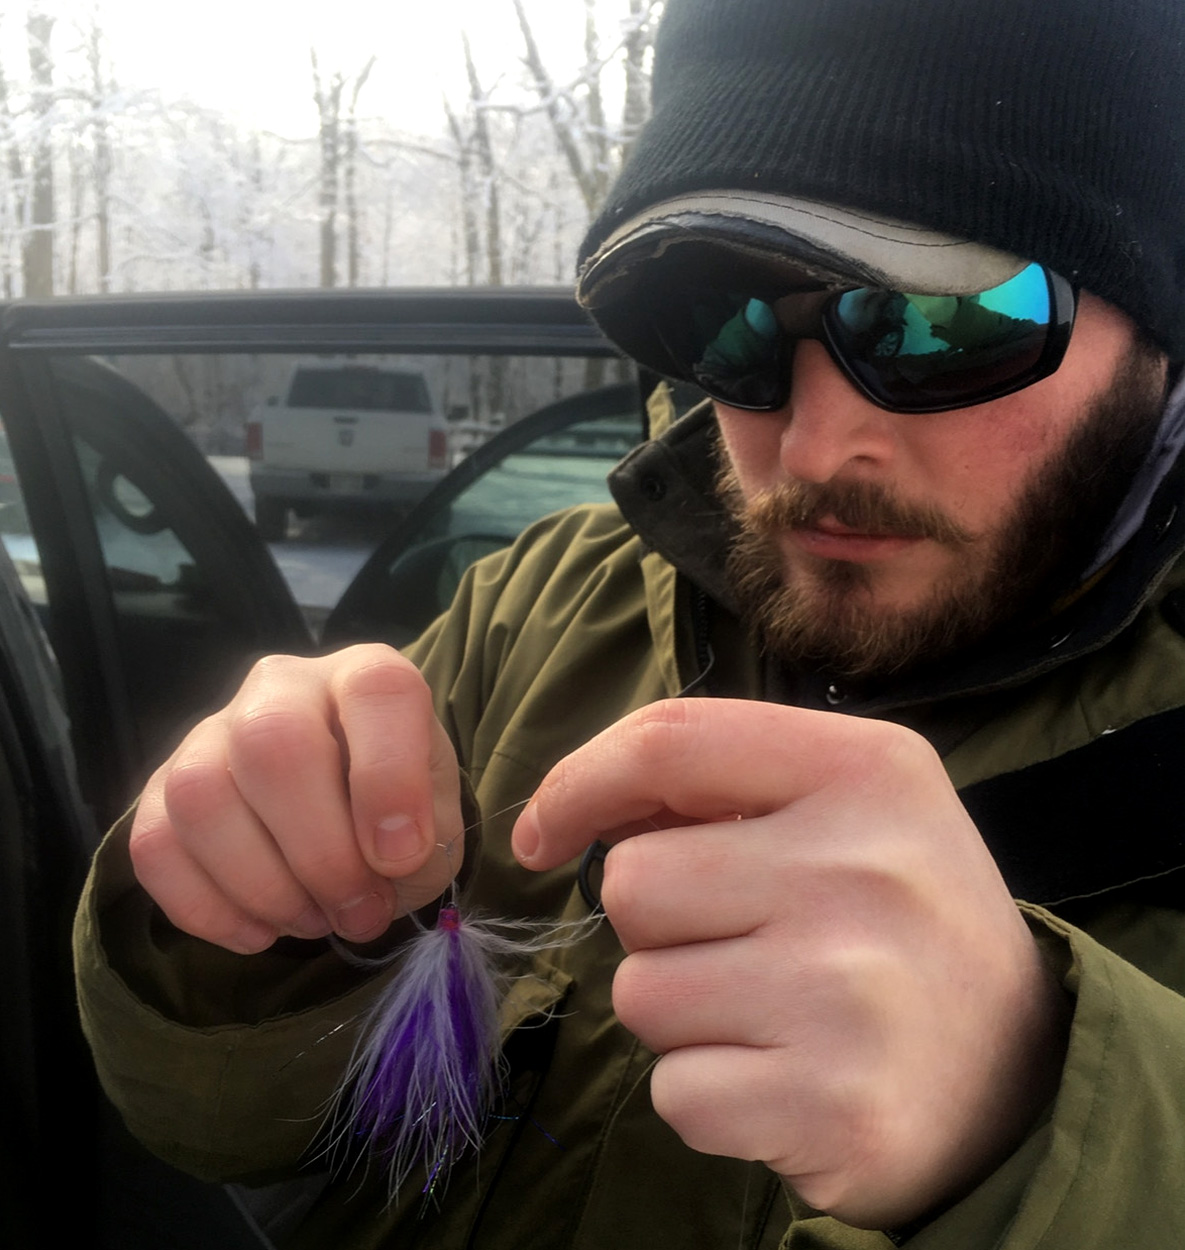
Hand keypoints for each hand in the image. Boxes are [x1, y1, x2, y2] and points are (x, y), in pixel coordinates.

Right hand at [130, 645, 463, 953]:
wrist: (353, 829)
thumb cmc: (399, 817)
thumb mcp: (436, 822)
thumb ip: (421, 836)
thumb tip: (380, 863)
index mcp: (365, 677)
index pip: (375, 690)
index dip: (389, 778)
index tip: (401, 856)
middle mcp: (283, 688)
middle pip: (272, 744)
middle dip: (320, 853)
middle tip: (359, 911)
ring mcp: (211, 733)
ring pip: (200, 796)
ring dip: (263, 887)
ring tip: (313, 920)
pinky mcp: (161, 790)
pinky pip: (153, 846)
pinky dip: (208, 909)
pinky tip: (260, 930)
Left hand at [513, 699, 1069, 1227]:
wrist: (1022, 1076)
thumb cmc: (899, 920)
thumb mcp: (849, 808)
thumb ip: (726, 784)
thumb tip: (581, 807)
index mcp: (867, 770)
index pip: (670, 739)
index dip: (579, 783)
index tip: (544, 834)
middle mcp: (863, 868)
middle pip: (632, 880)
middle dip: (657, 924)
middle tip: (743, 944)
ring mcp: (849, 990)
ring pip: (639, 991)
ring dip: (680, 1011)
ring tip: (771, 1012)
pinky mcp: (833, 1105)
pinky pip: (676, 1091)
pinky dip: (708, 1093)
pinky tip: (783, 1078)